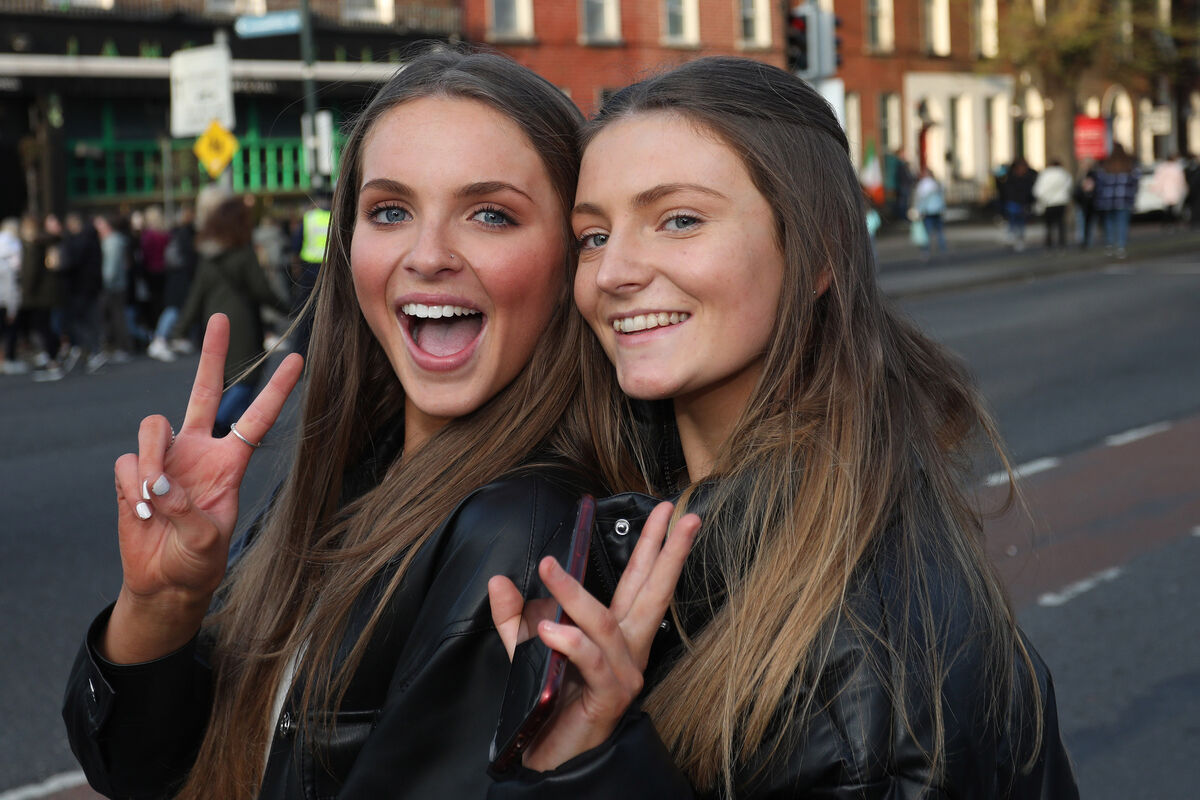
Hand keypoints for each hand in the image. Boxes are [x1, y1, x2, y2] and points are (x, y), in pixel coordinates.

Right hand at [103, 314, 302, 662]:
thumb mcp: (208, 543)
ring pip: (153, 426)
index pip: (255, 419)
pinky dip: (133, 486)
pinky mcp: (134, 472)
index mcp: (229, 464)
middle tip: (222, 318)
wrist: (164, 581)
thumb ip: (190, 513)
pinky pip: (128, 463)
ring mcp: (165, 458)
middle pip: (204, 391)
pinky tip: (140, 510)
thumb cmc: (197, 562)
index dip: (276, 390)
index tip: (296, 358)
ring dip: (151, 459)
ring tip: (154, 498)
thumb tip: (161, 484)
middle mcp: (198, 451)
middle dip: (212, 355)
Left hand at [488, 501, 698, 770]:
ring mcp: (623, 674)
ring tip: (552, 569)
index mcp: (617, 634)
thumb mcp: (526, 652)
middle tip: (677, 515)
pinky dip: (571, 642)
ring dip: (577, 594)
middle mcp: (628, 650)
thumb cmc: (548, 706)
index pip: (639, 581)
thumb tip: (499, 581)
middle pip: (652, 592)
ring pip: (606, 624)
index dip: (654, 547)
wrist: (546, 757)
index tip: (667, 513)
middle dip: (667, 552)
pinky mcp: (609, 697)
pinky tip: (550, 630)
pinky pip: (592, 662)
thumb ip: (515, 617)